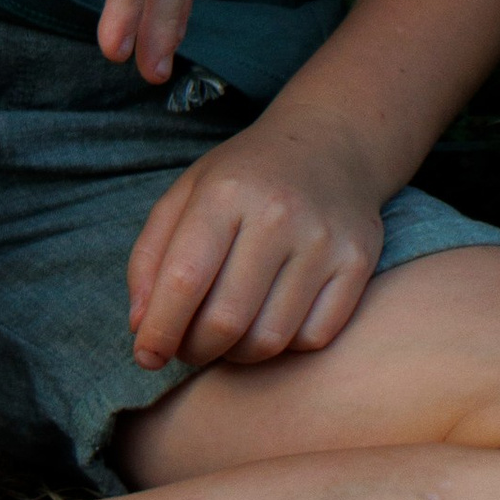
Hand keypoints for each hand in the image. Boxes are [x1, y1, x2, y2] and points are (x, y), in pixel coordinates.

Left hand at [125, 120, 387, 371]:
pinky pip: (314, 338)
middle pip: (226, 321)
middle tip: (188, 346)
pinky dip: (285, 346)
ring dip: (238, 354)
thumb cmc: (245, 177)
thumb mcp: (186, 194)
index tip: (146, 356)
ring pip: (270, 339)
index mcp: (225, 192)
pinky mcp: (357, 262)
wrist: (330, 143)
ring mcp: (323, 240)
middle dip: (195, 349)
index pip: (183, 279)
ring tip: (228, 333)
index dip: (159, 330)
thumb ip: (151, 257)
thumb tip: (142, 327)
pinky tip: (272, 318)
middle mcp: (278, 214)